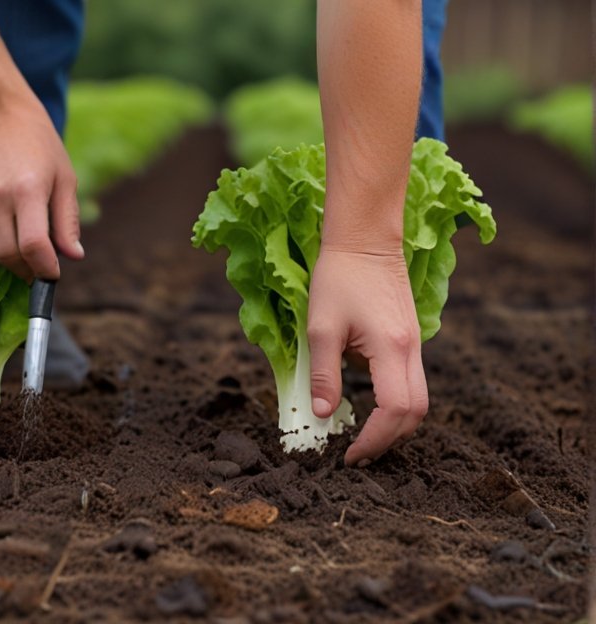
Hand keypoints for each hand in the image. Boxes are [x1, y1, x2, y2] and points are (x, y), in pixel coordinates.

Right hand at [0, 103, 83, 280]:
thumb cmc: (41, 147)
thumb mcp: (65, 179)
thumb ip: (67, 221)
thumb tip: (74, 256)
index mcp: (28, 190)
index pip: (33, 245)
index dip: (45, 268)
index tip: (54, 273)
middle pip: (10, 256)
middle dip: (29, 270)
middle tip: (42, 265)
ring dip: (9, 263)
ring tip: (26, 252)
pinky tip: (10, 238)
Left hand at [307, 245, 427, 466]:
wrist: (365, 239)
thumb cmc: (338, 277)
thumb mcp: (320, 327)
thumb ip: (322, 374)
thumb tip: (323, 415)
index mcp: (392, 348)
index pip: (396, 410)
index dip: (375, 440)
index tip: (350, 454)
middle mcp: (411, 349)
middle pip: (416, 412)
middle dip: (389, 440)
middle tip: (358, 454)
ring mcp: (414, 343)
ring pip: (418, 399)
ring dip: (394, 424)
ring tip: (362, 437)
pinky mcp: (408, 338)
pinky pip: (410, 381)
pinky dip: (394, 403)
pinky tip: (367, 404)